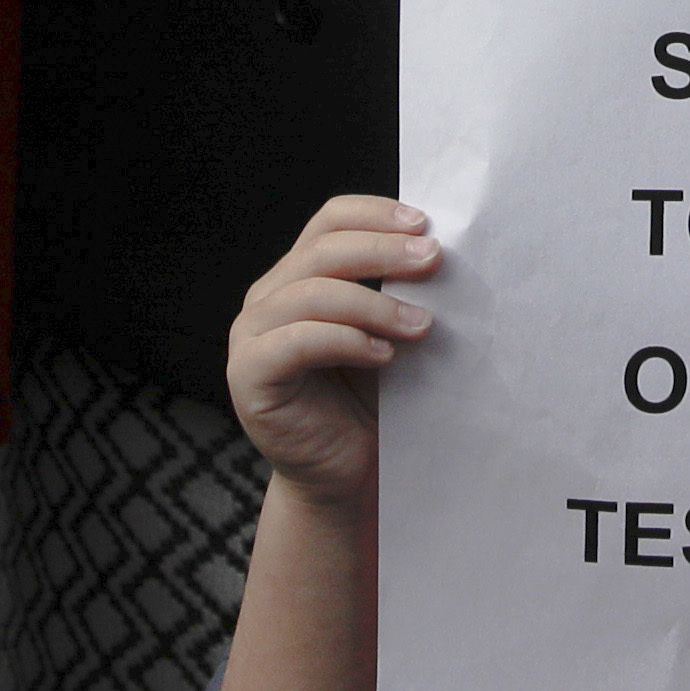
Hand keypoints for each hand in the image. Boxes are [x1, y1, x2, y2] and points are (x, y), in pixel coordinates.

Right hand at [228, 196, 440, 506]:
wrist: (347, 476)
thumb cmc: (372, 403)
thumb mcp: (388, 334)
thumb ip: (400, 292)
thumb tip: (441, 252)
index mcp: (298, 276)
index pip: (330, 221)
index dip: (376, 214)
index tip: (425, 224)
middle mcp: (267, 298)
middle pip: (322, 250)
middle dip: (383, 251)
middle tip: (433, 261)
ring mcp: (251, 336)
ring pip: (311, 292)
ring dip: (375, 304)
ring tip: (421, 324)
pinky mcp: (249, 376)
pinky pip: (297, 342)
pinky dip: (346, 340)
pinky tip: (385, 355)